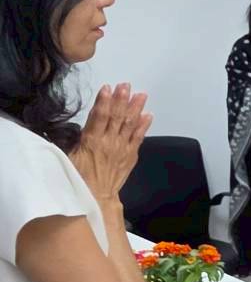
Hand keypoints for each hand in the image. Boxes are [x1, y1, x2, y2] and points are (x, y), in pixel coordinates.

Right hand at [70, 84, 152, 201]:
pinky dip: (143, 126)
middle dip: (121, 99)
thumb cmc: (78, 176)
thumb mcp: (71, 156)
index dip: (104, 101)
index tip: (108, 88)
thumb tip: (82, 123)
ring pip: (129, 124)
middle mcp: (110, 142)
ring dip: (135, 108)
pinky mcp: (131, 155)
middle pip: (116, 117)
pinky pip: (138, 138)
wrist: (96, 196)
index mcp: (92, 141)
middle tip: (126, 85)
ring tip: (140, 94)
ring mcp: (122, 148)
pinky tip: (148, 115)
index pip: (99, 117)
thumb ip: (78, 138)